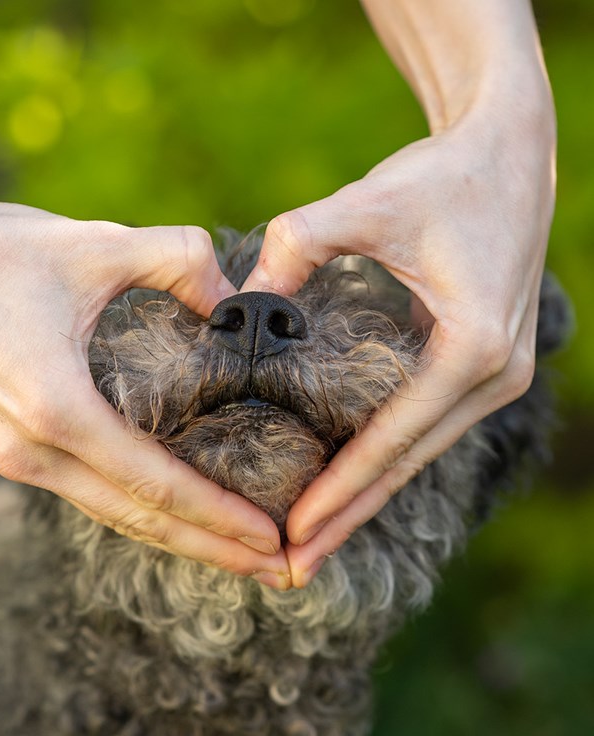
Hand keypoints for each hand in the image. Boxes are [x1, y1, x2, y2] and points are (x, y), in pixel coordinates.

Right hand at [0, 192, 289, 584]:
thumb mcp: (94, 243)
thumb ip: (178, 260)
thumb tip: (236, 296)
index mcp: (58, 411)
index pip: (157, 486)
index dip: (219, 518)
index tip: (271, 540)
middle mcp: (34, 451)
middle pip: (140, 521)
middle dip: (214, 550)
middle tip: (277, 571)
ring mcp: (16, 457)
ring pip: (114, 515)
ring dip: (179, 539)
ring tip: (238, 557)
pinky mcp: (10, 448)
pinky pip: (89, 493)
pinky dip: (139, 512)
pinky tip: (174, 517)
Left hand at [242, 100, 555, 586]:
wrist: (512, 151)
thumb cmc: (440, 176)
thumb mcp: (364, 203)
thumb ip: (296, 244)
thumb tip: (237, 301)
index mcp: (471, 345)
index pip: (391, 438)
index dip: (337, 489)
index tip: (290, 533)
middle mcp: (495, 376)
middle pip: (406, 466)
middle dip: (345, 519)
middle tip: (289, 569)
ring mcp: (497, 379)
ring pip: (417, 458)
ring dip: (363, 503)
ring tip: (310, 547)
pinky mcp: (484, 372)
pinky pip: (424, 432)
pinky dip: (382, 466)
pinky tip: (344, 494)